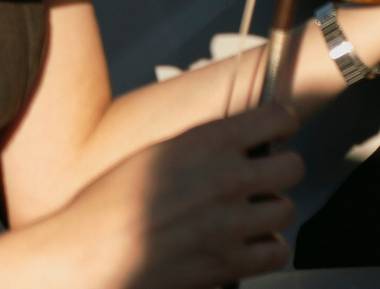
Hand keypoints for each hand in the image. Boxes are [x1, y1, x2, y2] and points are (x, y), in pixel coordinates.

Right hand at [44, 101, 303, 288]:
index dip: (282, 124)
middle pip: (293, 166)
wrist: (86, 255)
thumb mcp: (157, 153)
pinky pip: (276, 251)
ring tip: (248, 215)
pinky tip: (245, 244)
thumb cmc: (107, 206)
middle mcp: (226, 178)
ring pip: (286, 209)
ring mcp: (230, 223)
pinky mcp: (227, 263)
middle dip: (280, 171)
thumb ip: (203, 146)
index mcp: (206, 142)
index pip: (278, 117)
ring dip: (271, 212)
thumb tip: (237, 143)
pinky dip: (265, 249)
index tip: (277, 133)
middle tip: (263, 179)